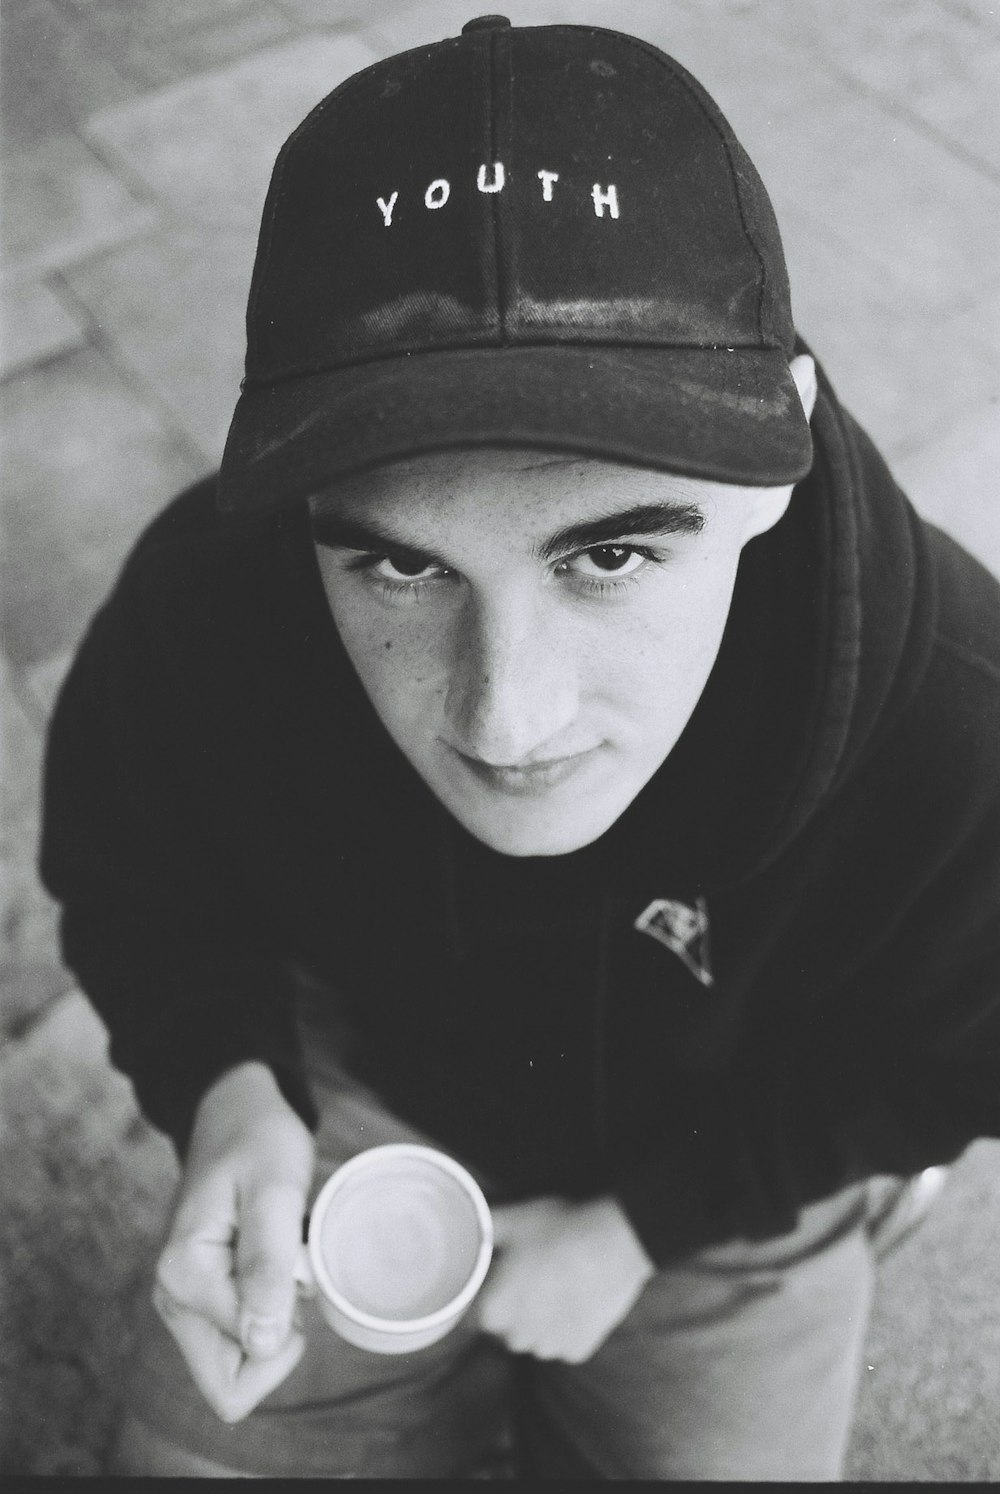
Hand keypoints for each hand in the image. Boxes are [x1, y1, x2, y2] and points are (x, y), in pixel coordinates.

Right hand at [153, 1062, 315, 1422]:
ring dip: (276, 1320)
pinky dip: (270, 1309)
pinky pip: (241, 1336)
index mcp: (184, 1277)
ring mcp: (185, 1301)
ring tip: (282, 1258)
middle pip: (231, 1384)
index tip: (297, 1262)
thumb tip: (261, 1342)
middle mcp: (173, 1298)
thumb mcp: (275, 1192)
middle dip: (278, 1341)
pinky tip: (275, 1263)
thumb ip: (266, 1265)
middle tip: (291, 1273)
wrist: (236, 1113)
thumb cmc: (259, 1143)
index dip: (291, 1324)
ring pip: (238, 1363)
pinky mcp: (201, 1295)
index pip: (247, 1361)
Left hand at [475, 1195, 654, 1362]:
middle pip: (506, 1330)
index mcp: (493, 1310)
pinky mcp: (578, 1351)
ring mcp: (550, 1347)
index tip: (502, 1279)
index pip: (477, 1316)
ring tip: (558, 1287)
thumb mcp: (515, 1219)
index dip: (489, 1296)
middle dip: (514, 1310)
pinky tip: (578, 1300)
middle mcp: (517, 1337)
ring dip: (541, 1322)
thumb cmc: (559, 1230)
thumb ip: (486, 1229)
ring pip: (536, 1338)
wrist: (614, 1244)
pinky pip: (565, 1343)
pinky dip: (569, 1328)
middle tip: (532, 1278)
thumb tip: (474, 1229)